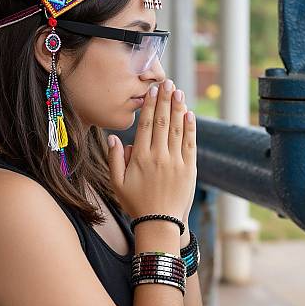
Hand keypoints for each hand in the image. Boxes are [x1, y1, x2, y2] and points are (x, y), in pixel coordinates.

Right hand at [107, 79, 196, 220]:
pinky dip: (190, 128)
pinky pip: (190, 144)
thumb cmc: (135, 202)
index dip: (149, 106)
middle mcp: (159, 156)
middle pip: (162, 122)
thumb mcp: (117, 183)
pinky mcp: (189, 168)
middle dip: (165, 100)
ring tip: (179, 91)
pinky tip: (189, 114)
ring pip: (176, 129)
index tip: (152, 91)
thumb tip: (113, 138)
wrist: (160, 223)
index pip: (146, 125)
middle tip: (168, 82)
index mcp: (140, 158)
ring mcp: (176, 162)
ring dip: (178, 109)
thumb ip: (114, 159)